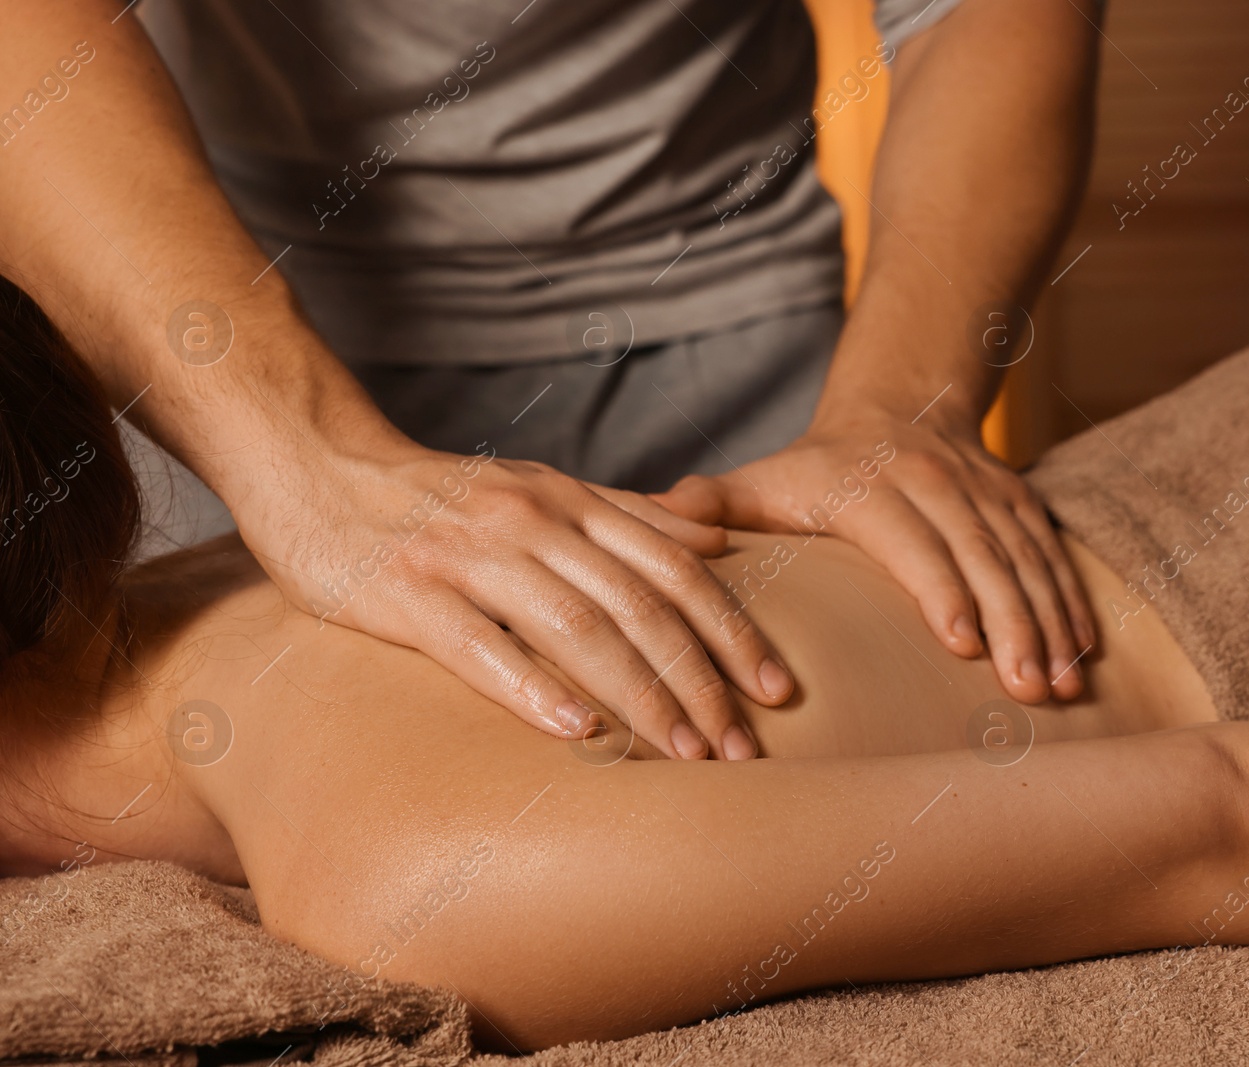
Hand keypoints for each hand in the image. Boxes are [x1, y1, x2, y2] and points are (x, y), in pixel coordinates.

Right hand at [230, 438, 792, 759]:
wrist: (316, 465)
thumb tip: (717, 544)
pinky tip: (577, 732)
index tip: (777, 689)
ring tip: (684, 754)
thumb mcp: (542, 486)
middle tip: (743, 746)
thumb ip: (628, 514)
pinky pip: (481, 645)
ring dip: (640, 695)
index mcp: (570, 500)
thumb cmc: (438, 492)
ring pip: (577, 627)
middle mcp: (533, 522)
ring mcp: (470, 556)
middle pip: (640, 605)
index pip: (675, 569)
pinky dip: (533, 688)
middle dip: (701, 680)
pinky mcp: (408, 593)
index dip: (733, 629)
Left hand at [654, 405, 1094, 702]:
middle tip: (1028, 688)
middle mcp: (938, 483)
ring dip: (1049, 620)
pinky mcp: (1020, 503)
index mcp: (873, 485)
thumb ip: (709, 506)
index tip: (960, 644)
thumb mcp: (760, 479)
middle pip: (982, 553)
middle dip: (1011, 621)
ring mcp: (987, 492)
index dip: (940, 587)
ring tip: (1062, 684)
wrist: (896, 407)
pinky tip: (1084, 653)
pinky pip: (1052, 553)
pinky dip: (1071, 601)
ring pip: (1025, 557)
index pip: (914, 537)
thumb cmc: (814, 470)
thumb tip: (656, 524)